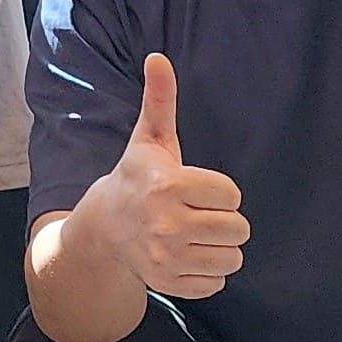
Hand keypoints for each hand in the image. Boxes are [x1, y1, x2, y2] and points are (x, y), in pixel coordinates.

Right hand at [84, 53, 247, 297]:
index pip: (232, 195)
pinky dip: (208, 271)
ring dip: (221, 247)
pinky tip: (187, 256)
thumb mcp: (149, 139)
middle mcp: (167, 225)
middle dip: (225, 220)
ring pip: (232, 258)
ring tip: (196, 235)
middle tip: (200, 213)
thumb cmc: (136, 178)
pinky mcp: (169, 284)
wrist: (103, 228)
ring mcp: (167, 259)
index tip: (196, 189)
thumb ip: (160, 100)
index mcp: (168, 186)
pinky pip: (217, 282)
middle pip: (238, 229)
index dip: (220, 191)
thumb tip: (158, 57)